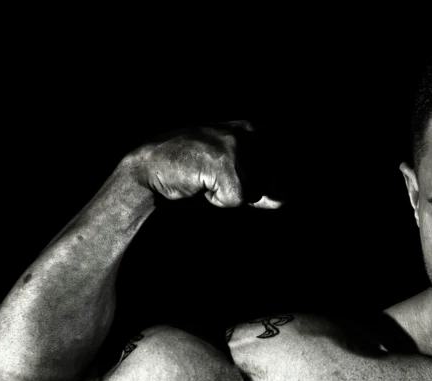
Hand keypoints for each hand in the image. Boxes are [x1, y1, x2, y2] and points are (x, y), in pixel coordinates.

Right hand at [123, 121, 281, 208]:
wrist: (148, 170)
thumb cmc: (193, 173)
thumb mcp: (233, 176)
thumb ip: (262, 186)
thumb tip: (283, 200)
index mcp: (252, 129)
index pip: (279, 171)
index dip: (259, 185)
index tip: (227, 175)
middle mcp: (247, 132)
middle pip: (268, 185)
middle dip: (243, 191)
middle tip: (213, 177)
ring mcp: (235, 145)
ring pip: (252, 194)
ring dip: (229, 195)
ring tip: (205, 177)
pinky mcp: (223, 162)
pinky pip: (235, 200)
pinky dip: (216, 200)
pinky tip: (198, 182)